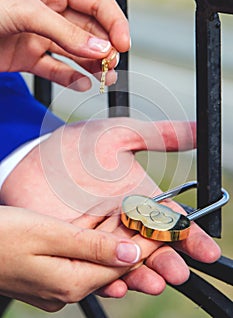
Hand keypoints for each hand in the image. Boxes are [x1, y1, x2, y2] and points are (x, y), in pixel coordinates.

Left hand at [0, 0, 128, 87]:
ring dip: (94, 66)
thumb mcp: (26, 12)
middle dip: (105, 49)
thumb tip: (98, 49)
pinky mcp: (32, 58)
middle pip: (90, 32)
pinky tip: (83, 84)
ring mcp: (42, 37)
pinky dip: (72, 79)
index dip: (114, 23)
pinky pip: (59, 70)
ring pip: (78, 53)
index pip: (97, 4)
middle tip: (112, 65)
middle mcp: (51, 13)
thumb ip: (65, 32)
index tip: (123, 44)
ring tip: (105, 79)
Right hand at [0, 206, 143, 310]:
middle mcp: (66, 290)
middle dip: (133, 244)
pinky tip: (100, 230)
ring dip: (113, 243)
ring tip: (132, 224)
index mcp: (71, 282)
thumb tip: (131, 255)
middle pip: (111, 265)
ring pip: (96, 262)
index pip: (122, 265)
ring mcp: (55, 286)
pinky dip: (93, 245)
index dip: (145, 246)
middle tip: (150, 223)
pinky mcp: (47, 276)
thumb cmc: (3, 235)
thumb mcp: (50, 234)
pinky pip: (80, 261)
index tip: (163, 231)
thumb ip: (92, 247)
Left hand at [1, 118, 220, 297]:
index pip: (170, 220)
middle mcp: (122, 222)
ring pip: (123, 263)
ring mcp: (98, 237)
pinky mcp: (73, 247)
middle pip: (150, 247)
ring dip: (139, 275)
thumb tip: (197, 126)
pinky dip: (103, 280)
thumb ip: (159, 135)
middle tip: (177, 272)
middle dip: (167, 262)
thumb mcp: (120, 134)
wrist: (35, 155)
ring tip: (153, 281)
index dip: (191, 237)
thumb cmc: (80, 144)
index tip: (206, 251)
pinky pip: (90, 268)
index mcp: (138, 199)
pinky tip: (113, 285)